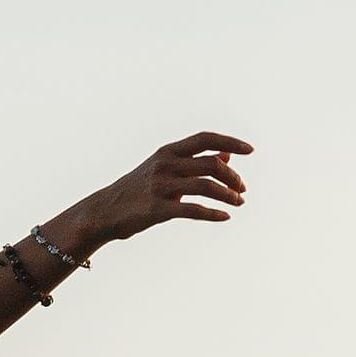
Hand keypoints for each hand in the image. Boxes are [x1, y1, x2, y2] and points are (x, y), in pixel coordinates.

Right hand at [68, 131, 251, 251]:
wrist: (105, 211)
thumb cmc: (140, 189)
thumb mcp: (166, 169)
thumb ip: (195, 161)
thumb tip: (226, 156)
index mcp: (168, 151)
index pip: (205, 139)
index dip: (230, 142)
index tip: (250, 150)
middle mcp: (165, 164)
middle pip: (211, 163)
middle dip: (233, 176)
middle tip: (242, 189)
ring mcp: (161, 186)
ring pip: (206, 186)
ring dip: (228, 195)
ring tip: (239, 203)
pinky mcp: (158, 209)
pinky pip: (193, 210)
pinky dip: (213, 213)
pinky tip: (224, 217)